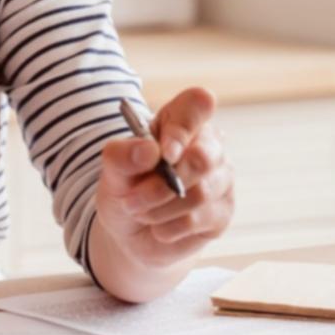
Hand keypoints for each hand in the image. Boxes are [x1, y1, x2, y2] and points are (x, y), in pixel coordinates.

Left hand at [94, 87, 235, 269]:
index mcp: (179, 121)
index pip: (198, 103)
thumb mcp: (112, 169)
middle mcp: (208, 146)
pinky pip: (198, 220)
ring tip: (138, 211)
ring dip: (158, 208)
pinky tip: (158, 226)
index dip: (182, 128)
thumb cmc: (125, 187)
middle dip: (160, 185)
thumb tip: (150, 151)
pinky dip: (168, 227)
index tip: (163, 154)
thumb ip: (123, 154)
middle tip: (131, 199)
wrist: (129, 231)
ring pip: (200, 193)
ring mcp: (220, 179)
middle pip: (203, 157)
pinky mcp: (222, 212)